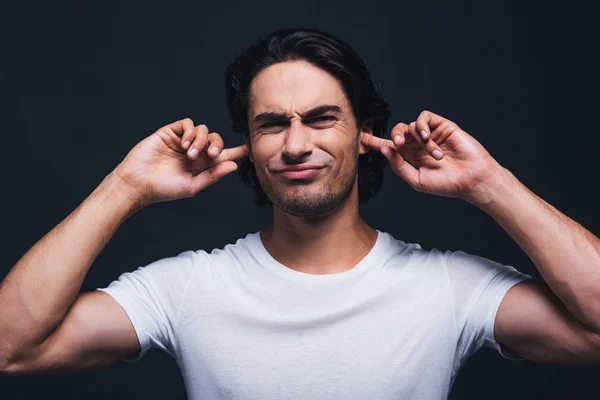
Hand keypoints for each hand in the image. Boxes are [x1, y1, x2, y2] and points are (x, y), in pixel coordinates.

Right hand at [113, 118, 248, 206]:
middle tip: (210, 156)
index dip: (237, 151)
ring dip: (201, 140)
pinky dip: (190, 132)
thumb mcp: (192, 186)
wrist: (138, 183)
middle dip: (217, 145)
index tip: (250, 148)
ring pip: (203, 130)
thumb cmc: (163, 189)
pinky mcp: (170, 132)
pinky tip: (184, 145)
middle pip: (215, 139)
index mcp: (201, 165)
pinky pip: (187, 124)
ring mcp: (182, 141)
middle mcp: (194, 151)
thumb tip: (233, 166)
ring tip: (190, 155)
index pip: (223, 155)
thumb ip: (212, 176)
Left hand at [361, 110, 505, 201]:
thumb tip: (385, 150)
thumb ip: (399, 166)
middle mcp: (418, 145)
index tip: (361, 138)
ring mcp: (430, 135)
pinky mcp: (442, 126)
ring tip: (433, 154)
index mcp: (410, 157)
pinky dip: (422, 126)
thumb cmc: (447, 184)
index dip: (375, 142)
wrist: (471, 179)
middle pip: (397, 132)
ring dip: (418, 139)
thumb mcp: (417, 180)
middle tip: (397, 144)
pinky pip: (425, 118)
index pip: (389, 147)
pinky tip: (427, 137)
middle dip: (393, 136)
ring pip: (410, 126)